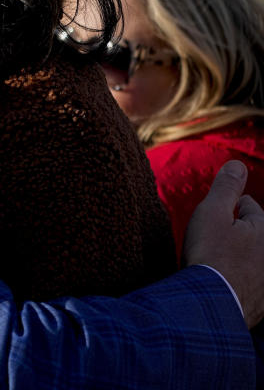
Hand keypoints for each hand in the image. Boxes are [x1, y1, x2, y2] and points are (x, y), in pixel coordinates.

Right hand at [183, 160, 263, 327]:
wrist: (211, 304)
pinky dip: (234, 280)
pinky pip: (247, 282)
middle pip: (251, 233)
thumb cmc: (210, 255)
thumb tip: (237, 165)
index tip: (210, 221)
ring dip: (235, 257)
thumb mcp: (212, 212)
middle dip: (234, 233)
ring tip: (214, 263)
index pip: (247, 207)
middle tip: (211, 242)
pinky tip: (219, 283)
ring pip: (249, 257)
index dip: (223, 210)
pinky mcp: (261, 302)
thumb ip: (226, 187)